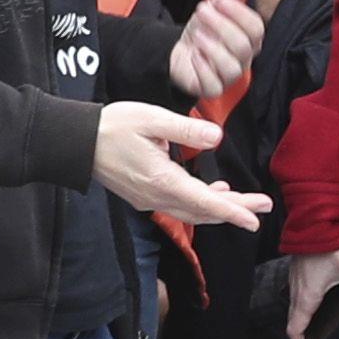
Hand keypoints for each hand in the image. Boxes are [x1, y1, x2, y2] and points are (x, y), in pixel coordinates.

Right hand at [95, 102, 267, 231]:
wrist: (76, 143)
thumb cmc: (112, 126)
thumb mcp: (151, 119)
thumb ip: (185, 130)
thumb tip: (215, 139)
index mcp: (162, 180)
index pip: (204, 202)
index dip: (233, 211)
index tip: (255, 219)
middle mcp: (157, 196)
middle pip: (203, 211)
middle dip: (235, 210)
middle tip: (263, 206)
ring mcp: (149, 200)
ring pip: (192, 212)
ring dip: (219, 208)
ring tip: (244, 201)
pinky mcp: (143, 196)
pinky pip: (179, 206)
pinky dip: (200, 203)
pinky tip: (212, 190)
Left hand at [169, 0, 266, 106]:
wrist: (181, 51)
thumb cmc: (204, 30)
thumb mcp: (213, 8)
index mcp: (250, 39)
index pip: (256, 28)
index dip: (238, 12)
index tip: (217, 0)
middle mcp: (244, 59)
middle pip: (243, 46)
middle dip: (220, 25)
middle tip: (201, 11)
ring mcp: (228, 76)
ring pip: (232, 68)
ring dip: (212, 48)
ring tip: (196, 34)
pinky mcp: (212, 89)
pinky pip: (214, 86)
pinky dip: (203, 69)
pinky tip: (194, 55)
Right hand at [277, 242, 338, 338]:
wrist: (314, 220)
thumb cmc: (327, 244)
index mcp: (307, 296)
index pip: (296, 326)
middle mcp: (297, 288)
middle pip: (293, 315)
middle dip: (299, 329)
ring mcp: (295, 275)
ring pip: (294, 300)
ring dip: (300, 311)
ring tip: (311, 317)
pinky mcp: (298, 265)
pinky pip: (297, 286)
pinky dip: (302, 295)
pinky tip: (315, 290)